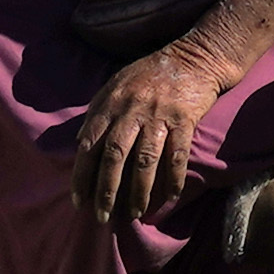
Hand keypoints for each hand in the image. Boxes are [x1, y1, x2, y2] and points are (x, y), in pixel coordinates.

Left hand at [71, 43, 233, 226]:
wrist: (195, 56)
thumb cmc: (151, 73)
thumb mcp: (116, 84)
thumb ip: (97, 111)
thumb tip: (79, 142)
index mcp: (111, 103)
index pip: (89, 144)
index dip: (82, 175)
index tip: (78, 201)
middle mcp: (132, 110)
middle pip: (114, 156)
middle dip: (107, 191)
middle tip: (103, 217)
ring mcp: (159, 115)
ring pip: (145, 161)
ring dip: (139, 191)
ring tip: (134, 213)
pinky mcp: (184, 120)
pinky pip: (177, 156)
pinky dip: (173, 179)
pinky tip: (169, 198)